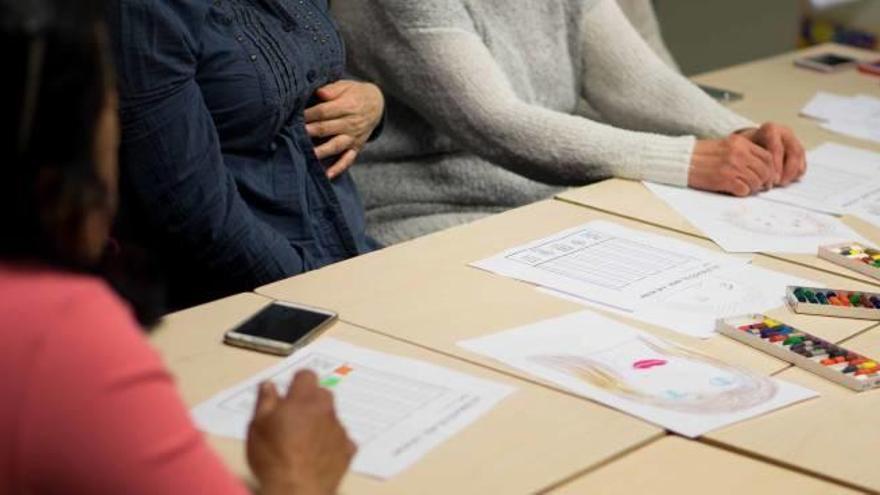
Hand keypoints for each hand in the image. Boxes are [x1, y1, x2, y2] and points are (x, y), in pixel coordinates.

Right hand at [247, 370, 355, 494]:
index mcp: (303, 400)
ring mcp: (339, 430)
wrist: (297, 490)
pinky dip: (332, 442)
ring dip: (321, 422)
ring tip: (304, 441)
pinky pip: (341, 439)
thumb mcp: (257, 426)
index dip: (297, 382)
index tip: (289, 393)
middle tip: (294, 418)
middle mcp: (325, 410)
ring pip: (331, 417)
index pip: (306, 375)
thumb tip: (269, 385)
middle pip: (322, 394)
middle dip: (310, 401)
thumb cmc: (273, 457)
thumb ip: (265, 401)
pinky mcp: (348, 450)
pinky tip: (319, 454)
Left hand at [305, 80, 384, 179]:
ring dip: (321, 151)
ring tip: (308, 154)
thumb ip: (332, 89)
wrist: (376, 104)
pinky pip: (347, 160)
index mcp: (347, 106)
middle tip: (295, 134)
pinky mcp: (355, 148)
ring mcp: (353, 137)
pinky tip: (327, 175)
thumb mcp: (346, 86)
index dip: (309, 114)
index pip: (324, 111)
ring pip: (335, 145)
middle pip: (327, 128)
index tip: (295, 116)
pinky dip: (338, 168)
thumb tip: (319, 93)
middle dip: (310, 131)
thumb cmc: (355, 93)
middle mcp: (351, 123)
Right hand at [688, 134, 775, 196]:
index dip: (770, 168)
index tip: (767, 175)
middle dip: (765, 180)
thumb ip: (743, 152)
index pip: (767, 156)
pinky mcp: (724, 179)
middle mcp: (738, 153)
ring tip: (746, 188)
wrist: (681, 160)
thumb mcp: (725, 145)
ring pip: (756, 181)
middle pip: (764, 170)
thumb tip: (759, 166)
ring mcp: (732, 166)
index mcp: (740, 143)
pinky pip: (743, 190)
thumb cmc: (700, 155)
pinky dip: (742, 192)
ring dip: (753, 188)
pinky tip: (736, 190)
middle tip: (761, 186)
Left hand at [736, 123, 806, 185]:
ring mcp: (793, 140)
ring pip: (799, 156)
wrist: (753, 141)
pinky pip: (802, 161)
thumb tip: (751, 175)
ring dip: (792, 172)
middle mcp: (784, 132)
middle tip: (778, 182)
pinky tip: (788, 180)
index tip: (771, 178)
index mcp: (770, 129)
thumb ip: (748, 157)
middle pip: (793, 151)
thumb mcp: (744, 147)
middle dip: (787, 170)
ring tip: (782, 183)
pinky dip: (797, 172)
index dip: (776, 164)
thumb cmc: (746, 146)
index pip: (777, 147)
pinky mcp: (798, 149)